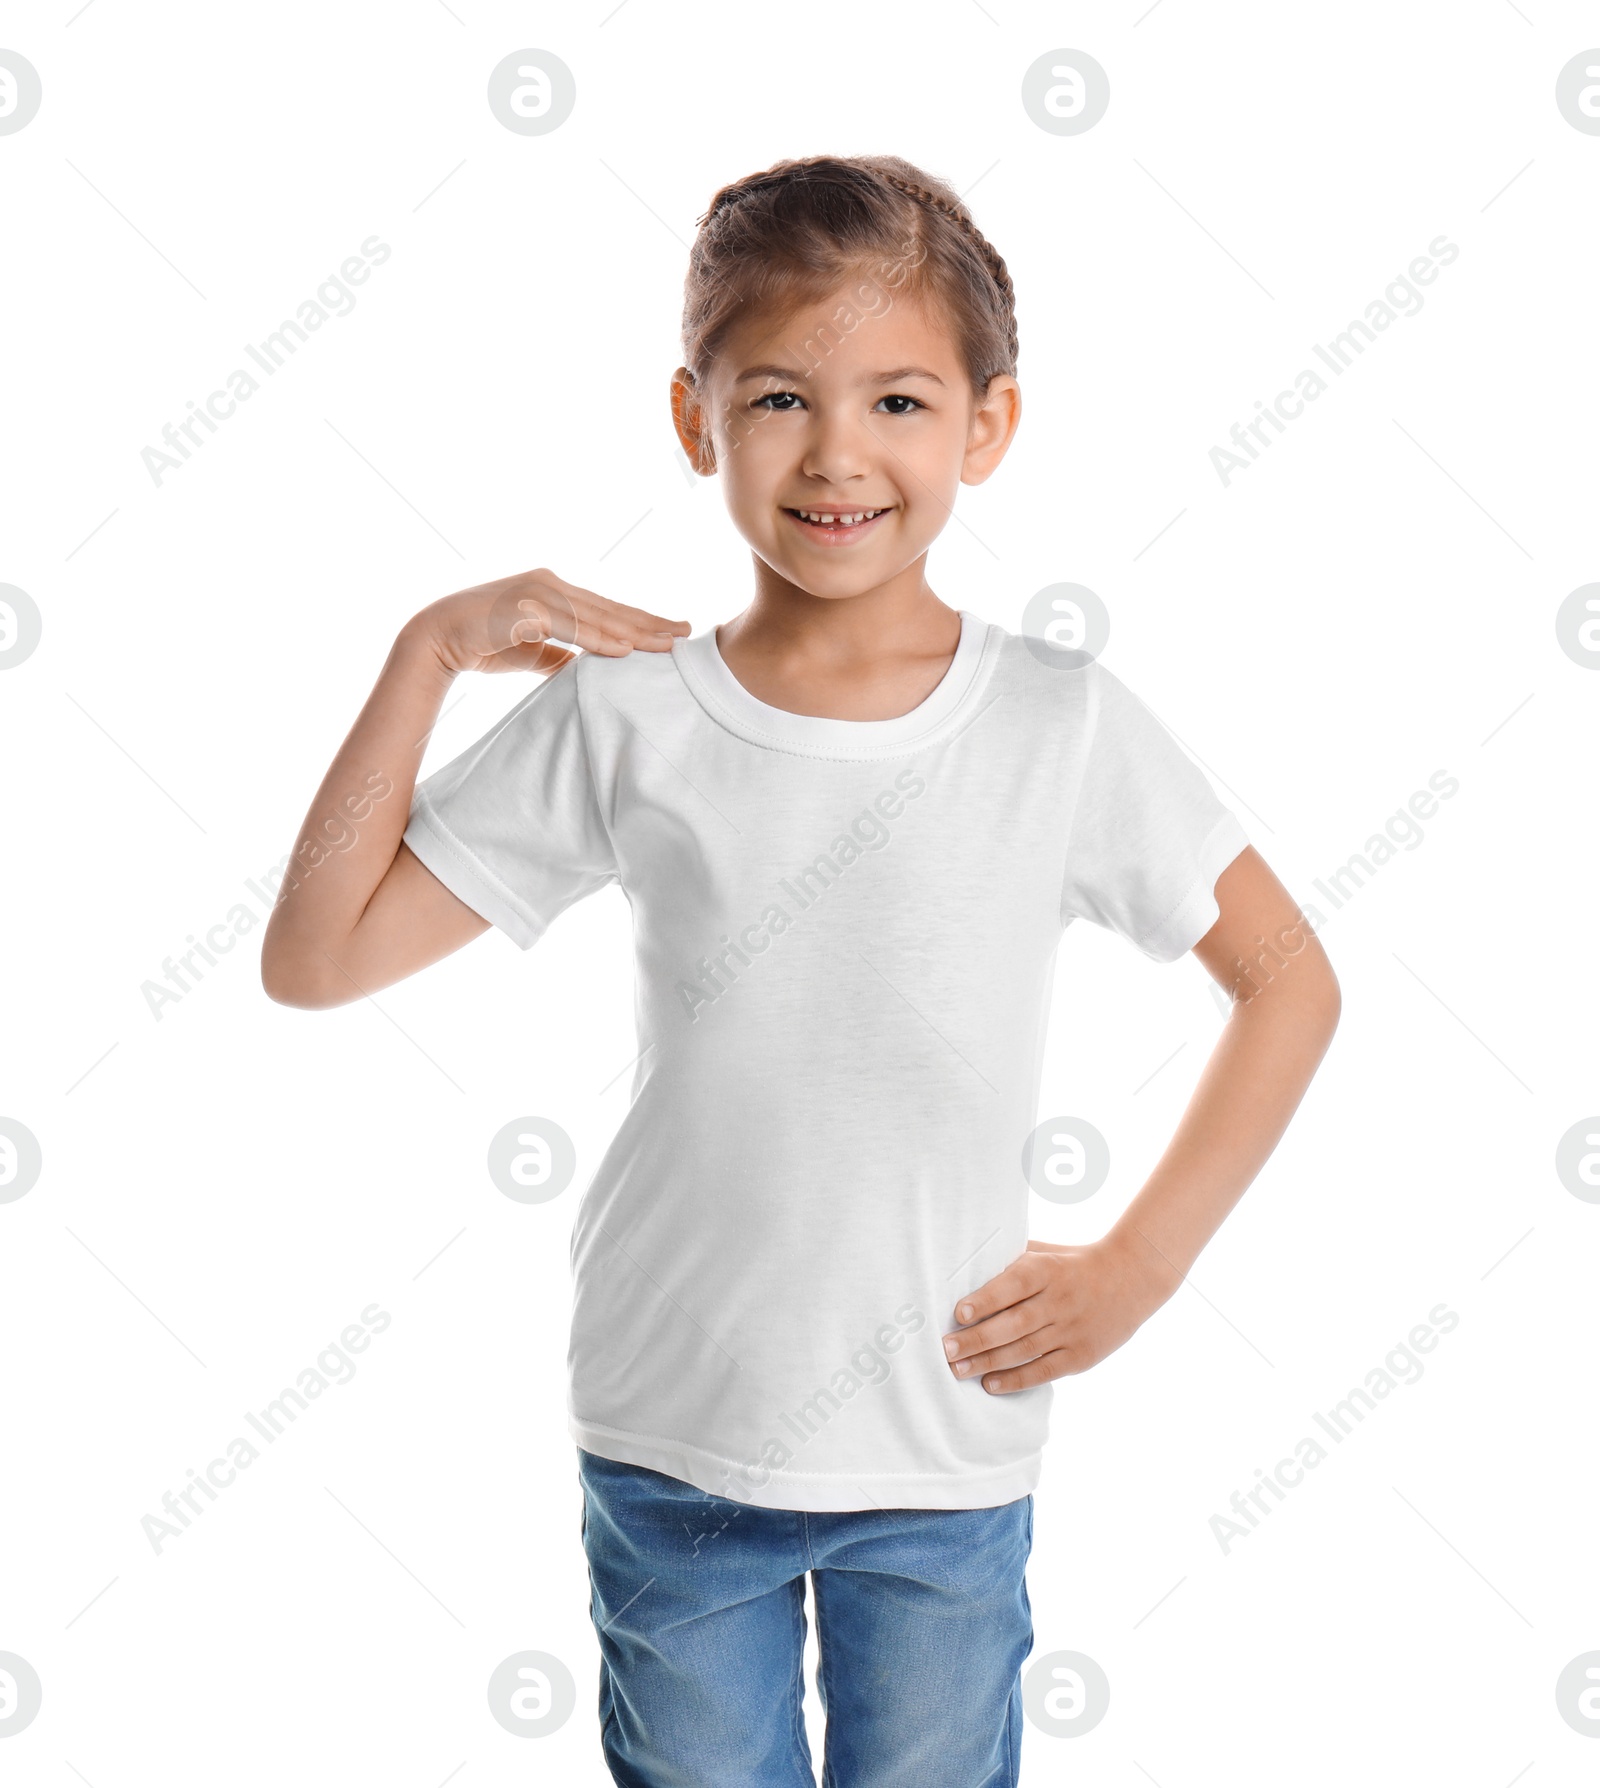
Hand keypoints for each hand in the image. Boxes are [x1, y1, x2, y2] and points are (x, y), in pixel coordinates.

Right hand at [407, 567, 690, 677]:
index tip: (672, 633)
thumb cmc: (484, 644)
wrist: (436, 639)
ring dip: (632, 631)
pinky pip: (569, 627)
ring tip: (665, 645)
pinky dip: (597, 639)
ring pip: (596, 615)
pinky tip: (624, 650)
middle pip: (610, 608)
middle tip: (687, 634)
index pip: (606, 609)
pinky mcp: (523, 609)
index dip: (640, 621)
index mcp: (554, 592)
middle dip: (649, 622)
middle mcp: (550, 585)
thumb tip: (585, 671)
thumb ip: (561, 656)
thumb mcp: (533, 652)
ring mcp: (536, 592)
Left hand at [941, 1234, 1175, 1393]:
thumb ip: (1009, 1260)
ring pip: (1025, 1350)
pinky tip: (990, 1384)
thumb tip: (962, 1269)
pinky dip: (1017, 1380)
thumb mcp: (1044, 1251)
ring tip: (957, 1369)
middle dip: (977, 1339)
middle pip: (1014, 1323)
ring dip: (989, 1363)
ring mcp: (1073, 1330)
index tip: (958, 1312)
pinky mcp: (1082, 1355)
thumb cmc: (1071, 1263)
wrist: (1131, 1278)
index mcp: (1049, 1270)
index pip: (1015, 1284)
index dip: (987, 1298)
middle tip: (945, 1349)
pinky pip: (1045, 1371)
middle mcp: (1060, 1301)